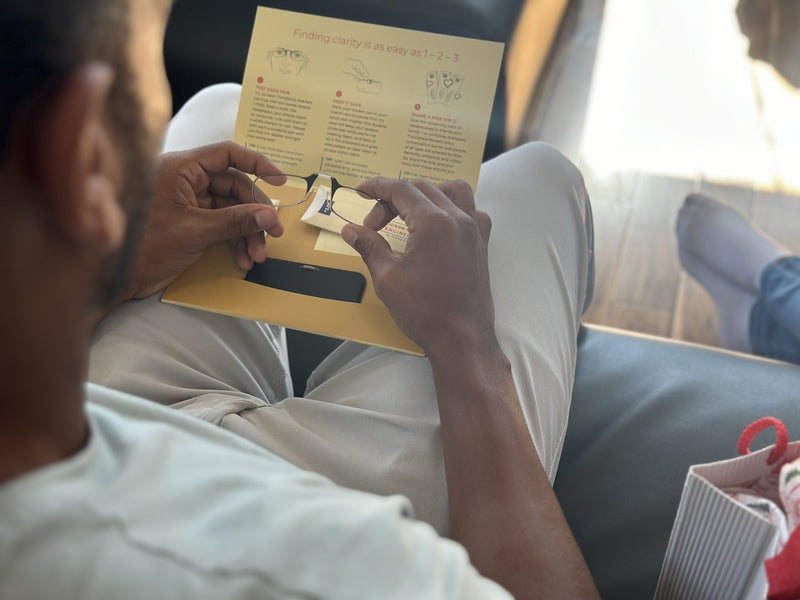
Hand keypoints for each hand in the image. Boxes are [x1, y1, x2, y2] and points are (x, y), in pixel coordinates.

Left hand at [125, 141, 284, 299]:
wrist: (117, 276)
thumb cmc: (143, 245)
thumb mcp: (195, 231)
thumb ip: (235, 220)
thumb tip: (269, 215)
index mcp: (181, 168)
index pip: (227, 154)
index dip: (257, 163)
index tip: (280, 179)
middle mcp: (186, 180)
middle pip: (235, 187)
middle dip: (255, 213)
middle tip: (273, 233)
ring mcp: (189, 202)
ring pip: (232, 209)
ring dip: (248, 232)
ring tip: (257, 255)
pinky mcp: (190, 222)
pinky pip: (223, 224)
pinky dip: (235, 240)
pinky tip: (242, 258)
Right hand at [341, 177, 493, 357]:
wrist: (462, 339)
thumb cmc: (426, 312)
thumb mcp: (388, 278)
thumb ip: (369, 247)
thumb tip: (351, 230)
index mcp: (434, 223)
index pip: (402, 189)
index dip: (377, 186)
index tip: (361, 190)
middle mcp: (458, 219)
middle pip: (422, 189)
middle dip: (393, 198)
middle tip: (373, 223)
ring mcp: (475, 230)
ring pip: (452, 191)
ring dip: (426, 193)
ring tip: (407, 213)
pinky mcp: (482, 244)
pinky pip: (470, 210)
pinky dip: (452, 208)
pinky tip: (437, 226)